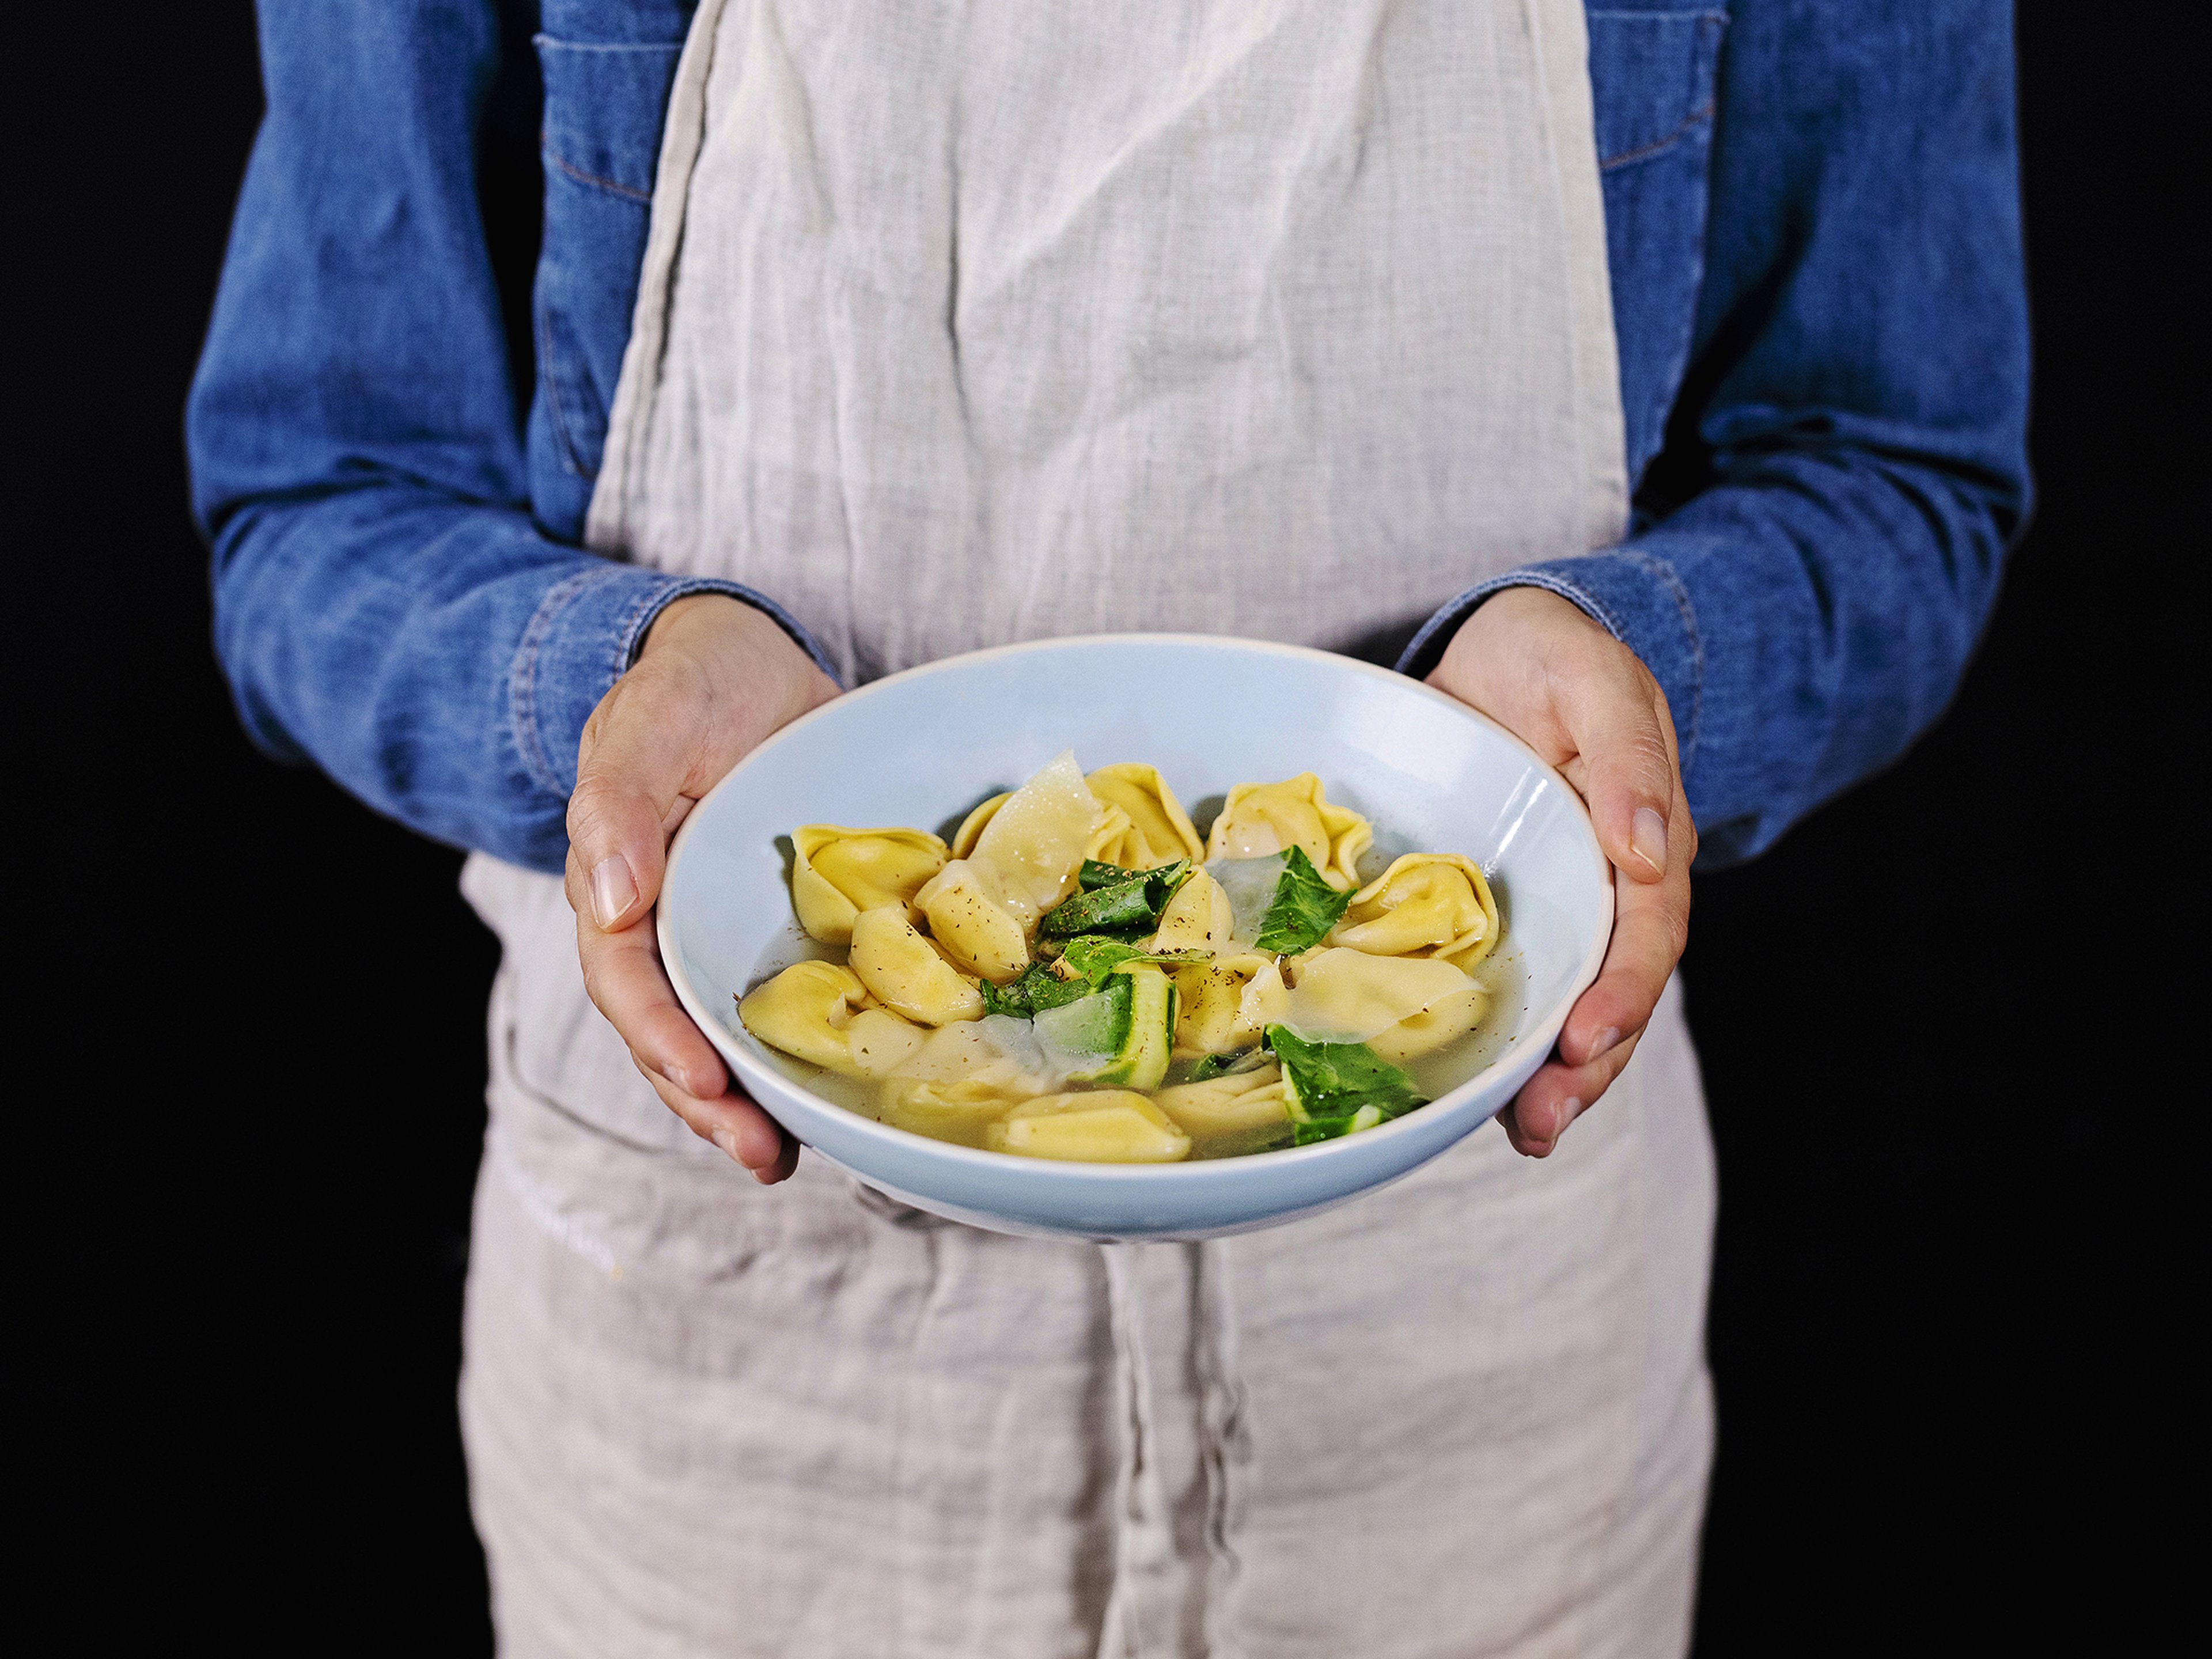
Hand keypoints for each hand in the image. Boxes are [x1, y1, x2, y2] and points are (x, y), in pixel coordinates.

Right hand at [565, 596, 837, 1181]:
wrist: (749, 660)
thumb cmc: (691, 681)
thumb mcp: (651, 721)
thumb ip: (616, 803)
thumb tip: (607, 901)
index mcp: (622, 886)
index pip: (628, 981)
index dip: (662, 1040)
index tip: (707, 1083)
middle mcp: (673, 924)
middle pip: (677, 1031)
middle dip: (712, 1101)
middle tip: (763, 1155)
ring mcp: (731, 932)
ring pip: (733, 1031)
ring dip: (757, 1098)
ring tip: (792, 1156)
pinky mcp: (792, 927)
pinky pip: (802, 996)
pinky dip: (816, 1048)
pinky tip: (851, 1091)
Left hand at [1428, 587, 1694, 1156]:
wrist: (1500, 645)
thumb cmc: (1552, 655)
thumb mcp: (1594, 679)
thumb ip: (1628, 754)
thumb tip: (1644, 848)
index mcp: (1641, 841)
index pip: (1645, 933)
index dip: (1621, 994)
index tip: (1586, 1044)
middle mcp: (1604, 889)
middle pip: (1610, 994)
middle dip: (1585, 1067)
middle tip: (1543, 1120)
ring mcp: (1551, 907)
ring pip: (1562, 1006)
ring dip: (1545, 1076)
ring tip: (1523, 1132)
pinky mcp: (1496, 912)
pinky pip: (1503, 984)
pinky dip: (1492, 1040)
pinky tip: (1470, 1096)